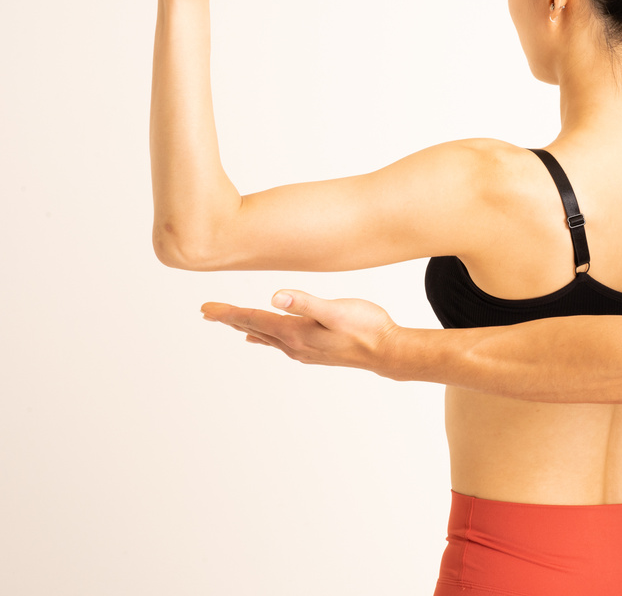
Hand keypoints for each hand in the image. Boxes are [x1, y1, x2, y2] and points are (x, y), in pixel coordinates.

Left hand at [201, 290, 400, 372]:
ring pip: (266, 336)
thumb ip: (306, 303)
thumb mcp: (336, 310)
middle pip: (255, 328)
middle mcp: (295, 345)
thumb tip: (275, 298)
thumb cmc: (366, 328)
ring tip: (230, 322)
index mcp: (295, 333)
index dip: (228, 312)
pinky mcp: (315, 350)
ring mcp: (305, 350)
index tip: (205, 308)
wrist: (387, 351)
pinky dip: (265, 336)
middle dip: (230, 319)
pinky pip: (280, 342)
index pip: (254, 319)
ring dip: (246, 326)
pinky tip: (265, 337)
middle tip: (207, 313)